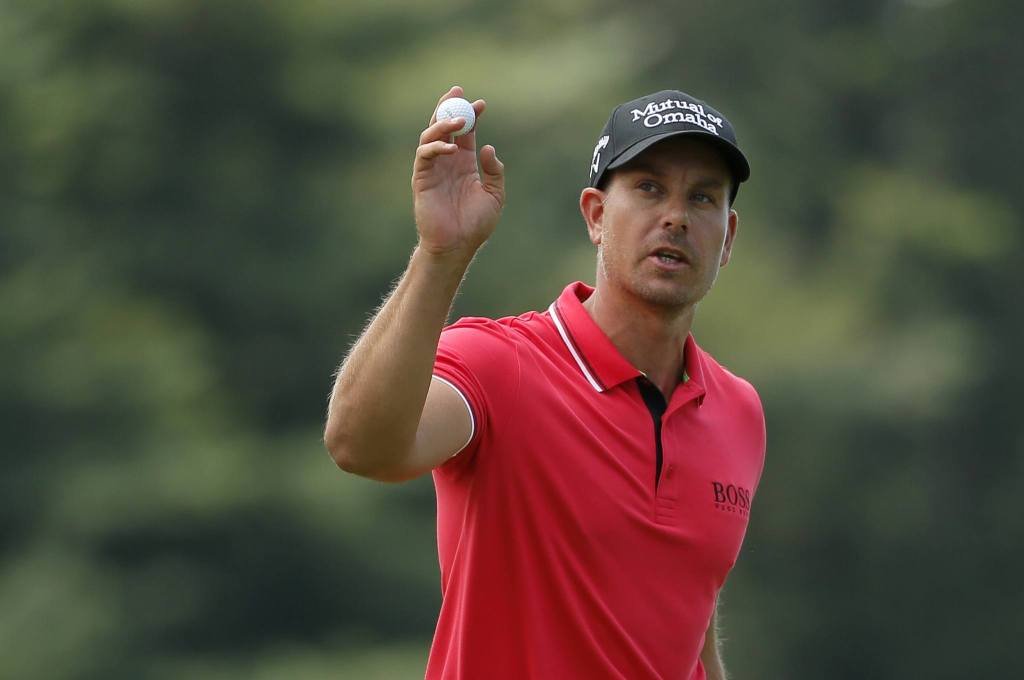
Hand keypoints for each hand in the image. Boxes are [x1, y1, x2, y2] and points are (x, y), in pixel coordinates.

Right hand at [412, 86, 504, 257]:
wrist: (458, 245)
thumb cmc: (475, 224)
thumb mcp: (494, 195)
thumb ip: (494, 171)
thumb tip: (488, 147)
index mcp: (464, 164)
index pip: (465, 133)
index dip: (471, 116)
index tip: (482, 104)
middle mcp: (447, 162)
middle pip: (443, 126)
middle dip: (449, 107)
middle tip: (458, 92)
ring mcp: (433, 169)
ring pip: (430, 136)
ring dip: (442, 124)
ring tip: (459, 120)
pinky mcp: (422, 178)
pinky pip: (424, 155)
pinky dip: (436, 147)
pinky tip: (452, 147)